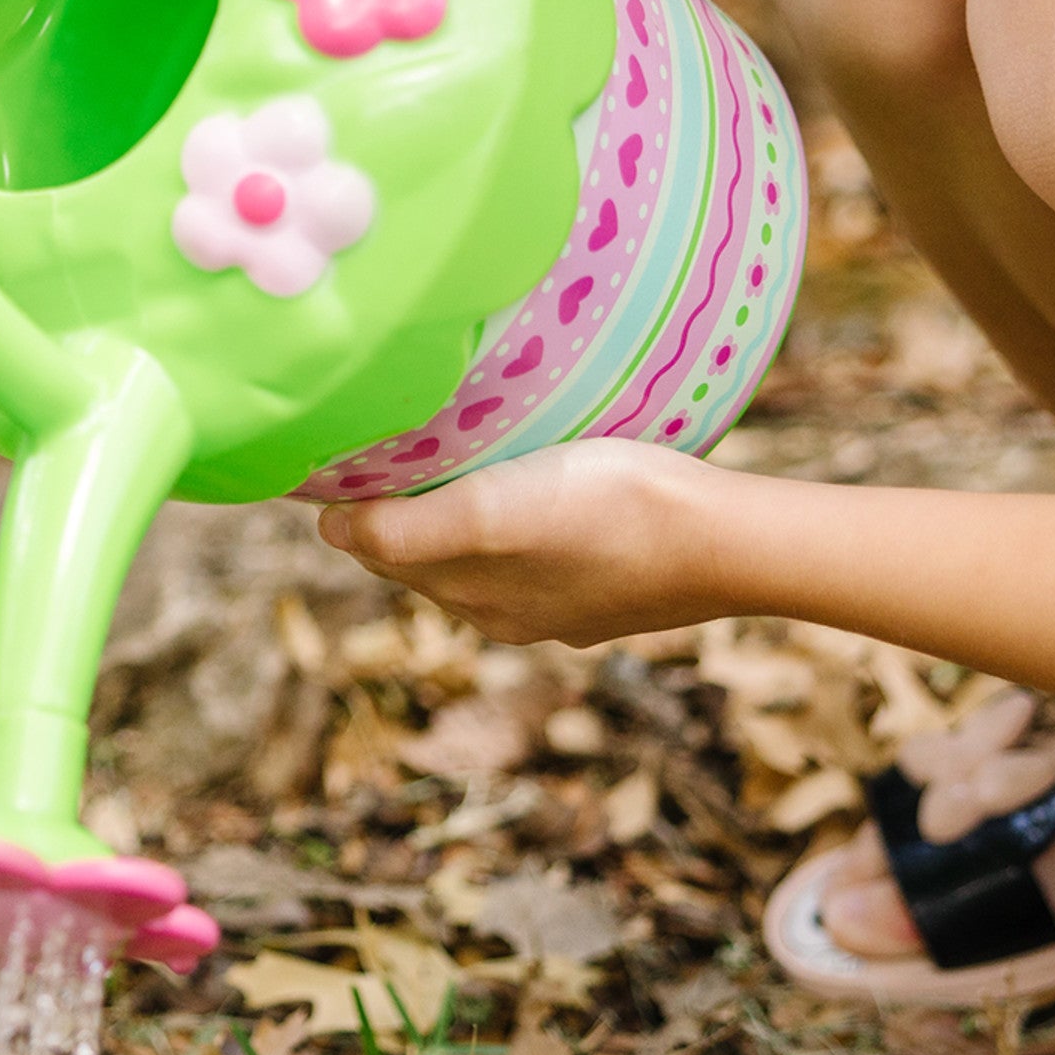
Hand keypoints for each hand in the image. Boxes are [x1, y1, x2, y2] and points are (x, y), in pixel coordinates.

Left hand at [315, 439, 738, 645]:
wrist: (724, 540)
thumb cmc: (608, 513)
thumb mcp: (490, 515)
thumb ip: (405, 531)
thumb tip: (330, 531)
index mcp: (474, 599)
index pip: (385, 552)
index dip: (360, 506)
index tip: (347, 451)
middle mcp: (512, 612)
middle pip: (431, 557)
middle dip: (405, 511)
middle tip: (393, 442)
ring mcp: (570, 602)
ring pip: (490, 555)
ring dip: (465, 515)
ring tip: (461, 455)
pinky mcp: (618, 583)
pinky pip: (550, 550)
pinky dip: (527, 520)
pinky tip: (545, 485)